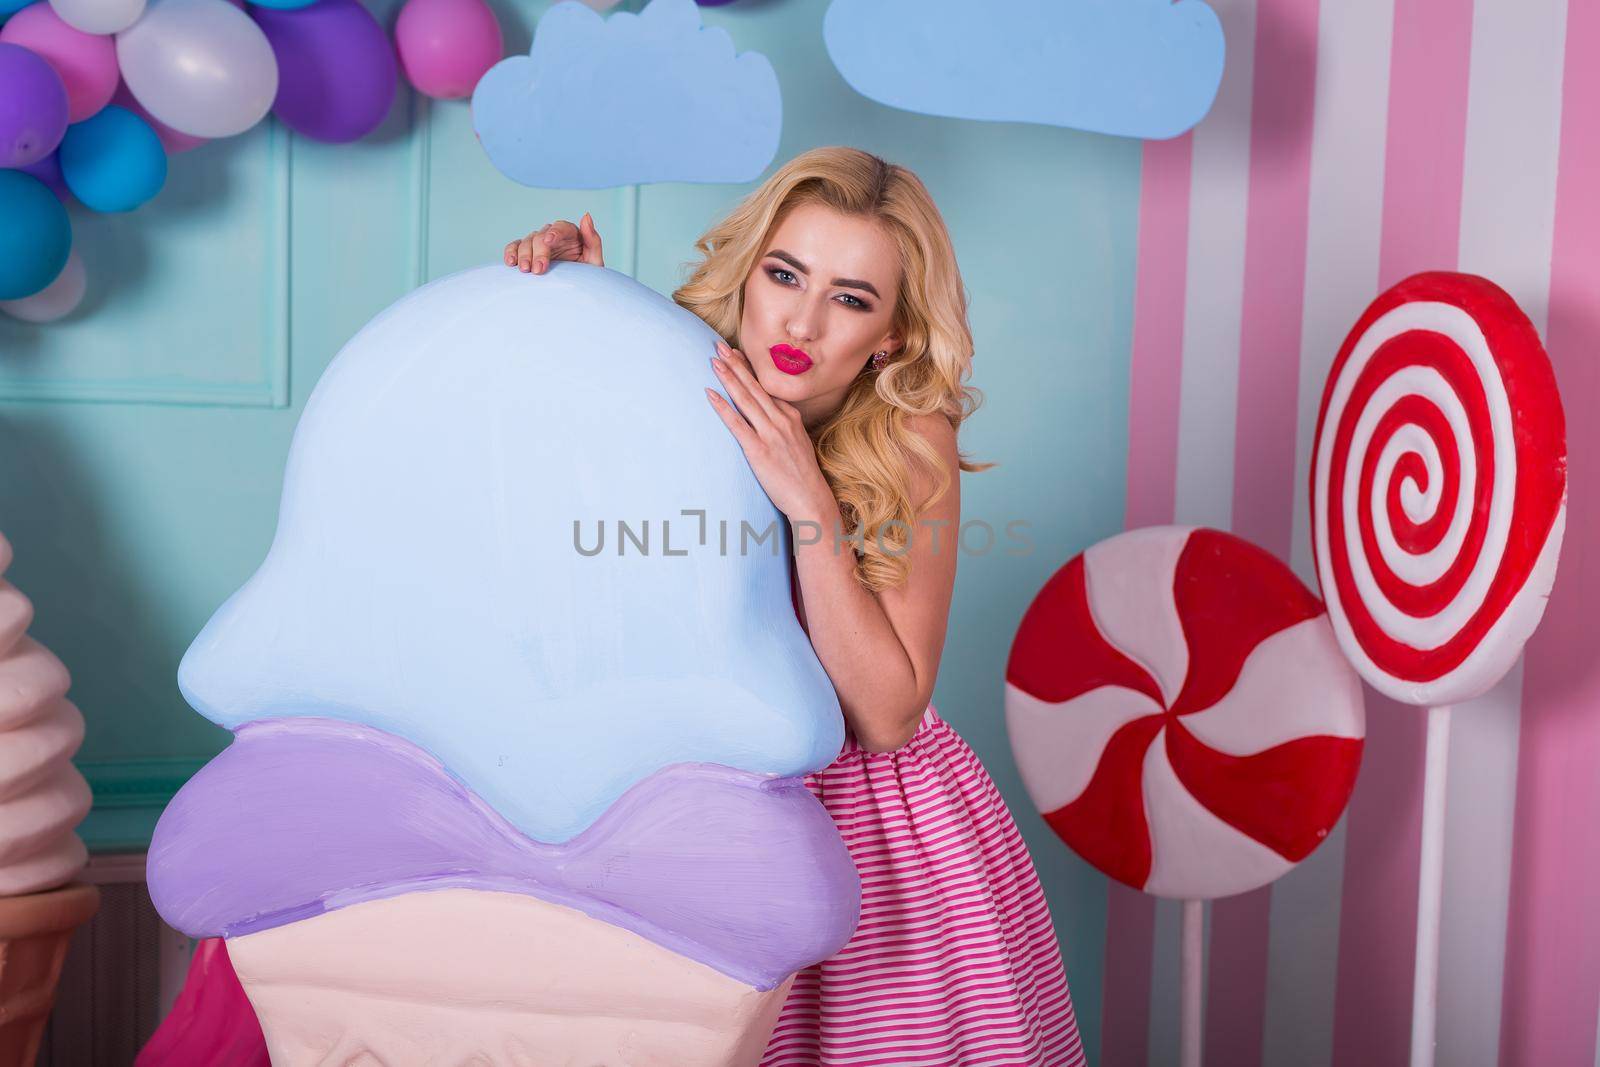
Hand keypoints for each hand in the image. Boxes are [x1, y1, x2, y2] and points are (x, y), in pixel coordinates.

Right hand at [503, 213, 603, 272]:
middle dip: (538, 253)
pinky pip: (515, 247)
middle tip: (538, 270)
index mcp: (570, 234)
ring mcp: (538, 243)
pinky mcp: (527, 252)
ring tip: (525, 270)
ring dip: (523, 255)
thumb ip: (593, 240)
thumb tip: (586, 216)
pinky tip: (510, 263)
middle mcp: (553, 235)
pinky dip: (511, 252)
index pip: (561, 227)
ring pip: (527, 241)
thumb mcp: (595, 261)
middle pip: (541, 236)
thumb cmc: (587, 277)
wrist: (575, 293)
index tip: (548, 241)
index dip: (554, 233)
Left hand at [705, 339, 832, 518]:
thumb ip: (784, 427)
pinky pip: (737, 424)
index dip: (749, 369)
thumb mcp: (798, 443)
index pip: (767, 388)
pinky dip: (722, 406)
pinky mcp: (759, 450)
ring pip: (746, 399)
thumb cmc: (802, 476)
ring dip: (729, 377)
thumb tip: (770, 417)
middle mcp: (782, 421)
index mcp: (791, 417)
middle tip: (720, 346)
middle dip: (736, 364)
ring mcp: (771, 434)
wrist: (810, 499)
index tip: (737, 353)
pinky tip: (710, 393)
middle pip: (755, 387)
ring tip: (715, 360)